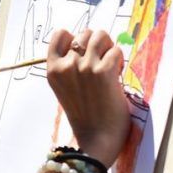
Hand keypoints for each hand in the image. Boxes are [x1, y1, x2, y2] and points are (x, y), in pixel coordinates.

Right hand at [46, 29, 129, 167]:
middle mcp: (66, 65)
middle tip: (101, 62)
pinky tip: (118, 74)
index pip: (60, 34)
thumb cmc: (84, 116)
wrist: (95, 139)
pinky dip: (120, 60)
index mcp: (53, 69)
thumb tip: (89, 46)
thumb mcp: (65, 89)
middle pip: (84, 33)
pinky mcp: (104, 72)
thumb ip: (70, 68)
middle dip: (96, 44)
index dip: (75, 39)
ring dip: (109, 47)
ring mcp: (85, 67)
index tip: (84, 51)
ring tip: (111, 64)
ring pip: (101, 36)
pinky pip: (116, 51)